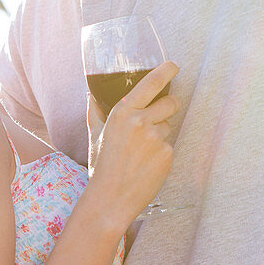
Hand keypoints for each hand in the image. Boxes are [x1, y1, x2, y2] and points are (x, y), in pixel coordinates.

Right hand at [85, 61, 180, 227]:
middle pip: (171, 102)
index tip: (174, 65)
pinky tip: (147, 165)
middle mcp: (141, 121)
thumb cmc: (101, 166)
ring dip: (160, 134)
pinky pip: (170, 146)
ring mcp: (156, 138)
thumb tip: (90, 94)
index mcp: (123, 112)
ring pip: (168, 127)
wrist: (110, 199)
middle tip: (158, 117)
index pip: (151, 83)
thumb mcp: (95, 135)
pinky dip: (161, 154)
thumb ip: (94, 111)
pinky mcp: (167, 155)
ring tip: (142, 152)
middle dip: (169, 106)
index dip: (166, 71)